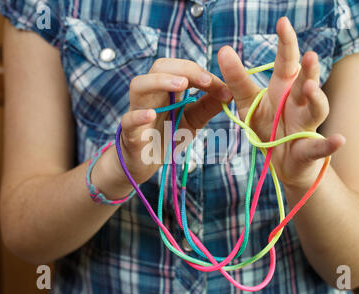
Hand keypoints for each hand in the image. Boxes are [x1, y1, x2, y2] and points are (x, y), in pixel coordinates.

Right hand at [111, 58, 232, 183]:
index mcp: (166, 88)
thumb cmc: (167, 134)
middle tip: (204, 80)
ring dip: (159, 81)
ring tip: (181, 85)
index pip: (181, 69)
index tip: (221, 86)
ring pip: (138, 85)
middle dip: (182, 69)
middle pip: (159, 67)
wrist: (145, 162)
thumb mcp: (193, 119)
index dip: (201, 73)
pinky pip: (128, 120)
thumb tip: (230, 91)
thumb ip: (208, 105)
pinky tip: (151, 114)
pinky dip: (138, 115)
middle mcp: (151, 94)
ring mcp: (137, 111)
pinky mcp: (130, 133)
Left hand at [218, 17, 345, 189]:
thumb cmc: (268, 126)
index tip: (283, 22)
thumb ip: (237, 80)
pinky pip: (319, 146)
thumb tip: (223, 50)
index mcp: (283, 88)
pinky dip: (329, 144)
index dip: (286, 43)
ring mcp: (306, 125)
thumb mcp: (248, 102)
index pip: (286, 62)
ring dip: (317, 98)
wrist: (281, 161)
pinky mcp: (309, 149)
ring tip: (311, 87)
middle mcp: (299, 102)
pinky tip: (339, 139)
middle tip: (308, 56)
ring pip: (316, 109)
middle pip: (305, 82)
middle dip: (309, 69)